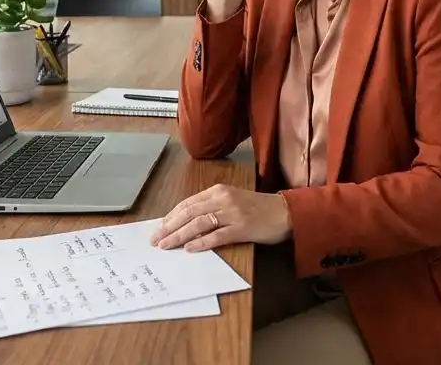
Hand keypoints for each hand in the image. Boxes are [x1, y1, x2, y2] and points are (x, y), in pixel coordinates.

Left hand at [149, 184, 290, 251]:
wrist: (285, 212)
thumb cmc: (258, 208)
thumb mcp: (232, 201)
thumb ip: (211, 207)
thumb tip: (185, 223)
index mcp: (218, 191)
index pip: (187, 203)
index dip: (170, 217)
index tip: (158, 229)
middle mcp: (223, 199)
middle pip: (189, 213)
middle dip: (169, 227)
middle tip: (155, 240)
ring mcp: (233, 213)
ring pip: (199, 224)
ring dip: (179, 236)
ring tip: (166, 246)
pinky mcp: (242, 228)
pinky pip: (217, 236)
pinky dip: (201, 242)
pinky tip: (190, 249)